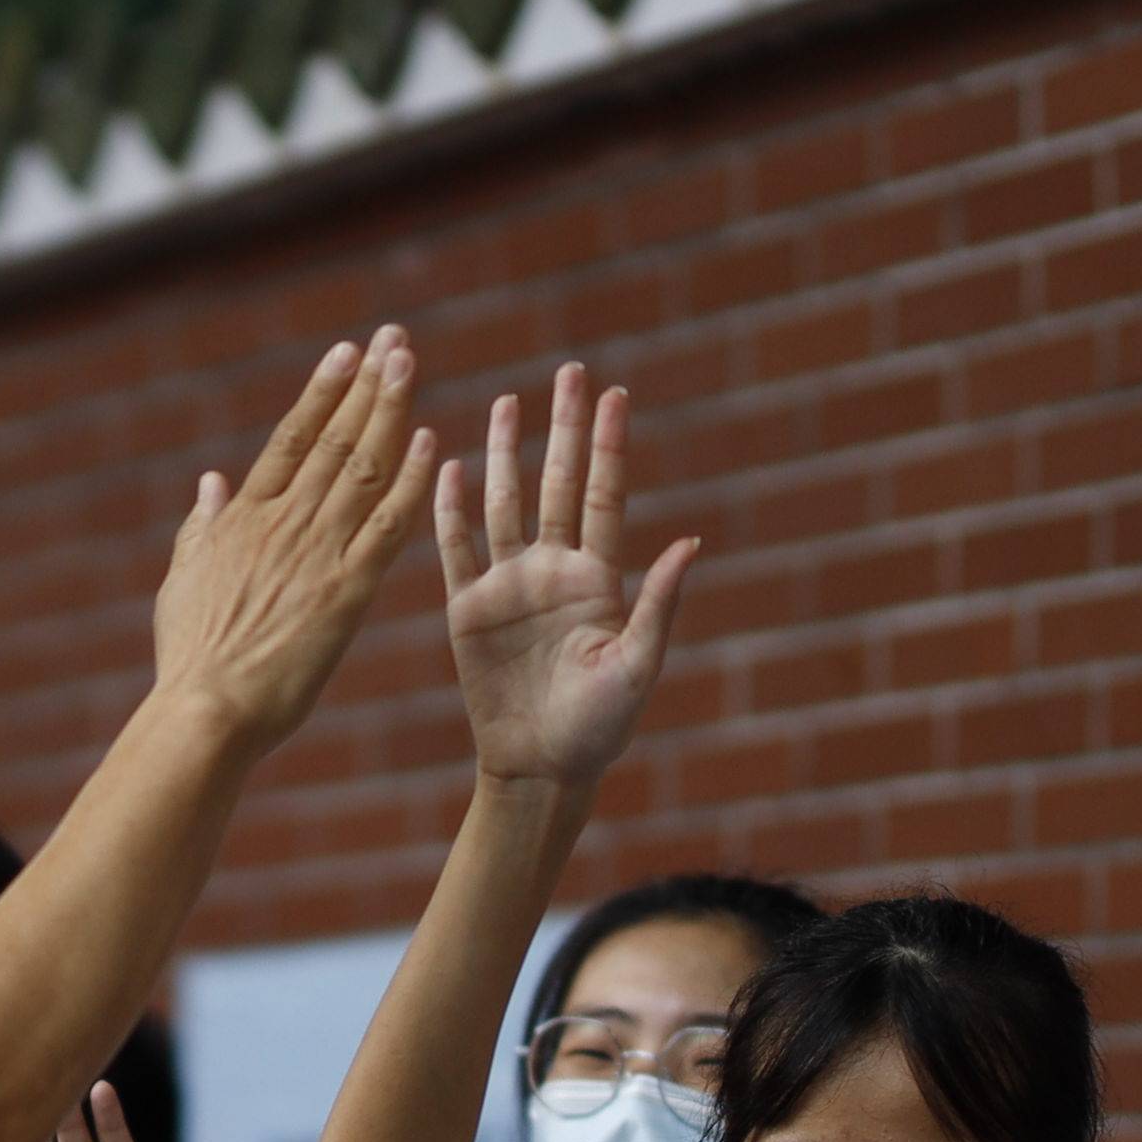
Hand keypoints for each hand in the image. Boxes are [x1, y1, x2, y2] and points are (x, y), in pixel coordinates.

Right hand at [151, 333, 435, 752]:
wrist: (206, 710)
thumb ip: (201, 526)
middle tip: (394, 339)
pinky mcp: (348, 591)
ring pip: (363, 467)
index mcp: (244, 518)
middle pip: (335, 438)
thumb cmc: (191, 658)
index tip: (348, 352)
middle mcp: (285, 522)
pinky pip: (388, 525)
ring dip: (390, 411)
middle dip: (367, 385)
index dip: (323, 391)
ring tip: (410, 366)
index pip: (292, 438)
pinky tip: (431, 442)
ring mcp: (318, 552)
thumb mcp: (184, 581)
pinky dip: (410, 481)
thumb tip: (208, 481)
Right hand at [433, 364, 701, 795]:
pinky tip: (451, 467)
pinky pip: (455, 549)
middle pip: (557, 483)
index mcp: (597, 580)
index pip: (602, 496)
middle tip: (570, 373)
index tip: (615, 395)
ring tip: (509, 402)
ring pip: (506, 504)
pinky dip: (451, 509)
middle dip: (564, 428)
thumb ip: (658, 604)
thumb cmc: (599, 727)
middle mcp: (552, 571)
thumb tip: (690, 544)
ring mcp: (508, 586)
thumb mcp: (637, 666)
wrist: (540, 769)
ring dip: (508, 454)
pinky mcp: (466, 610)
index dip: (608, 446)